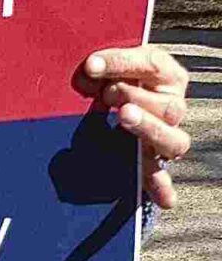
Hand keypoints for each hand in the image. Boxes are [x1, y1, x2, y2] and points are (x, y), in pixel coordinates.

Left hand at [76, 45, 189, 208]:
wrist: (110, 94)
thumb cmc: (109, 73)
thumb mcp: (106, 62)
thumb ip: (98, 65)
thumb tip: (87, 73)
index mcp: (164, 73)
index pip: (150, 64)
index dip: (120, 62)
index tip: (91, 65)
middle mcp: (171, 105)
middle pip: (168, 106)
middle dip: (134, 97)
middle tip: (107, 93)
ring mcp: (166, 134)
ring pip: (174, 140)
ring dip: (149, 129)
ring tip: (124, 117)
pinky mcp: (152, 159)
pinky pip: (160, 175)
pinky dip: (161, 186)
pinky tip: (163, 198)